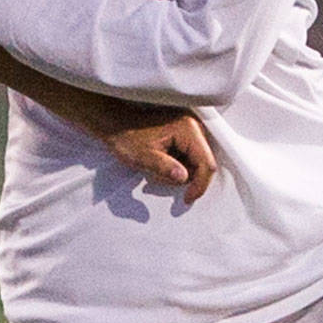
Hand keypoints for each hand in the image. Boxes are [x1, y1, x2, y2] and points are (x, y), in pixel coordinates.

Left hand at [99, 110, 216, 204]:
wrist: (116, 125)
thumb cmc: (127, 137)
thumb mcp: (143, 157)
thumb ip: (164, 168)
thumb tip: (184, 178)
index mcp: (187, 129)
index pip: (206, 163)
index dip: (200, 185)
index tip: (187, 198)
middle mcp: (193, 126)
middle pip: (204, 163)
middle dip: (185, 177)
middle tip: (160, 177)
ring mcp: (190, 130)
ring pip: (197, 163)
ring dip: (179, 172)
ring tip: (156, 168)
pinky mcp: (185, 135)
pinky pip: (189, 158)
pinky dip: (177, 166)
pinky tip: (160, 164)